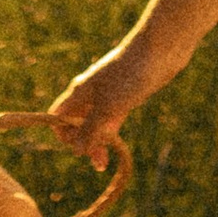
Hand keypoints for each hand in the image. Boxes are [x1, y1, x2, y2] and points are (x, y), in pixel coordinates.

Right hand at [50, 33, 167, 168]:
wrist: (160, 52)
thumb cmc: (129, 77)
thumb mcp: (107, 108)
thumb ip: (90, 130)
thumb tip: (76, 151)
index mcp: (79, 92)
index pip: (58, 116)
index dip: (62, 134)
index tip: (77, 147)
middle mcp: (89, 93)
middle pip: (75, 122)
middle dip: (82, 142)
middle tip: (96, 160)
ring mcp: (107, 95)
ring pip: (94, 123)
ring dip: (96, 142)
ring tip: (102, 164)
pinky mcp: (124, 98)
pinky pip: (110, 120)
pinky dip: (109, 134)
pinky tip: (115, 147)